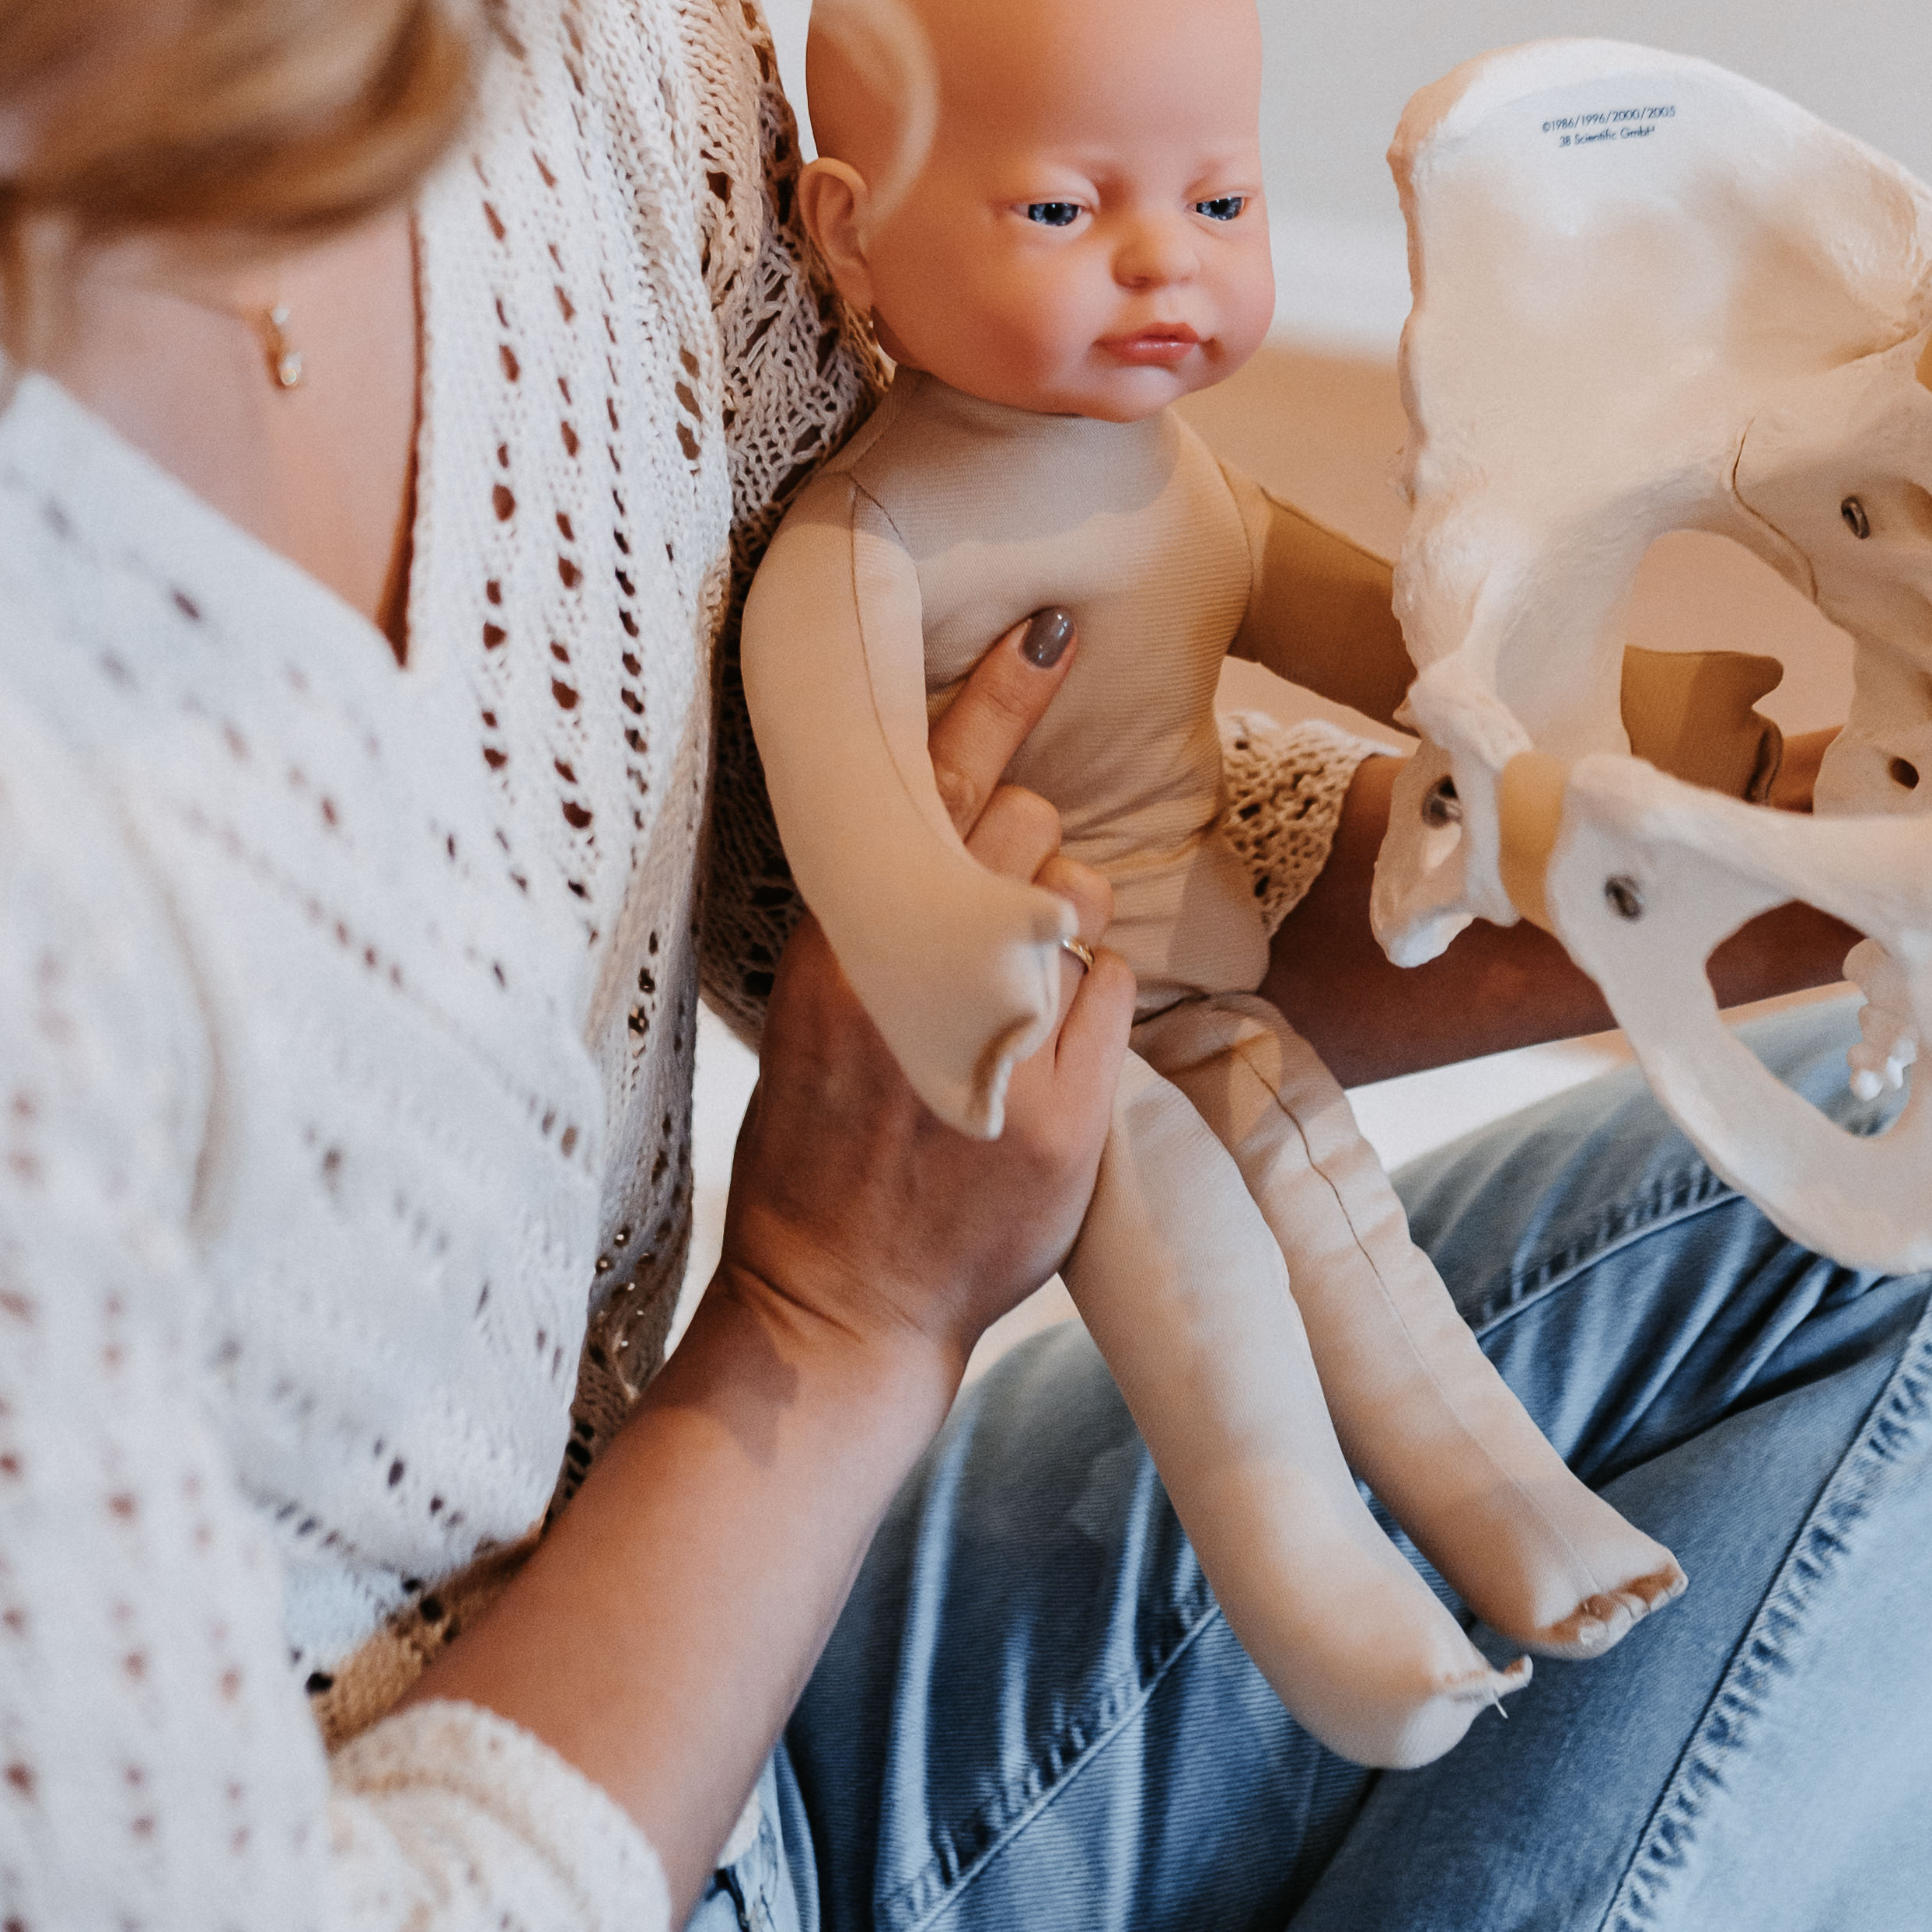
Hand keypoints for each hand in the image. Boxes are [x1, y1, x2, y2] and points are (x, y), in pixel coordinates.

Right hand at [719, 612, 1136, 1395]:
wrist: (838, 1301)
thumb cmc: (821, 1145)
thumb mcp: (816, 1005)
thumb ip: (881, 915)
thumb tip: (961, 829)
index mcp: (845, 936)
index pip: (931, 785)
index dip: (997, 696)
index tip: (1051, 630)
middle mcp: (919, 972)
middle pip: (1026, 827)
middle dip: (1026, 854)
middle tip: (993, 928)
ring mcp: (998, 1037)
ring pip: (1080, 902)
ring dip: (1061, 932)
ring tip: (1008, 1007)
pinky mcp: (1067, 1109)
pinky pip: (1115, 992)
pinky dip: (1092, 1010)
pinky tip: (1043, 1059)